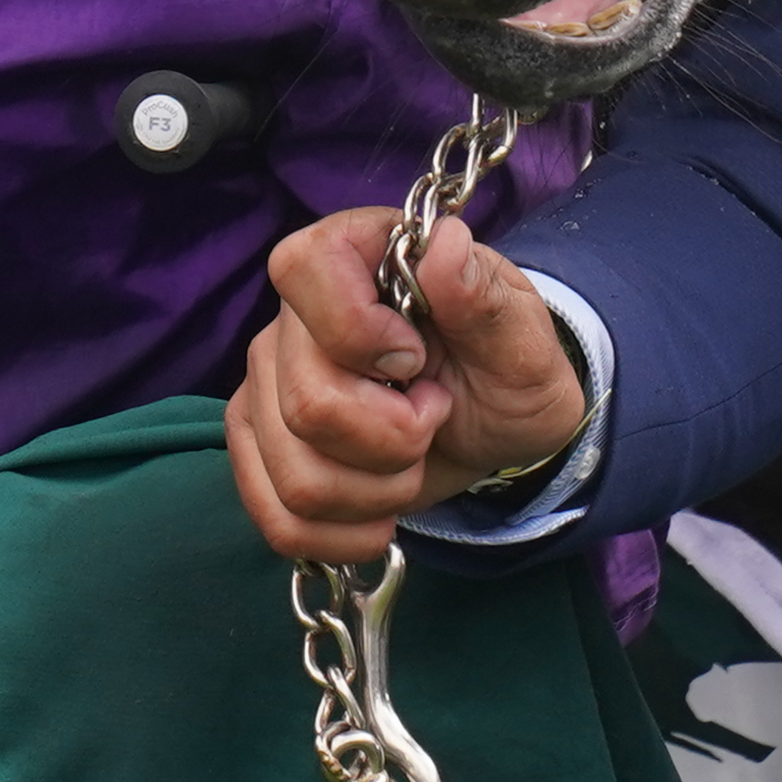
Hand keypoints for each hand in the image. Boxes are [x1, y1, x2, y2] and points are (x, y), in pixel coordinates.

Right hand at [226, 209, 588, 561]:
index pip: (303, 268)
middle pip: (307, 403)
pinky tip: (379, 514)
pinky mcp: (259, 445)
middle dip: (394, 440)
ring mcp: (265, 384)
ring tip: (411, 463)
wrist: (493, 422)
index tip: (414, 359)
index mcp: (353, 257)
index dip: (356, 330)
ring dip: (376, 493)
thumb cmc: (505, 367)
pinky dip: (341, 536)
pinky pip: (275, 518)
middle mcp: (292, 317)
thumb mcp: (522, 339)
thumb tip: (446, 246)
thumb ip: (485, 299)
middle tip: (434, 419)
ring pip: (293, 474)